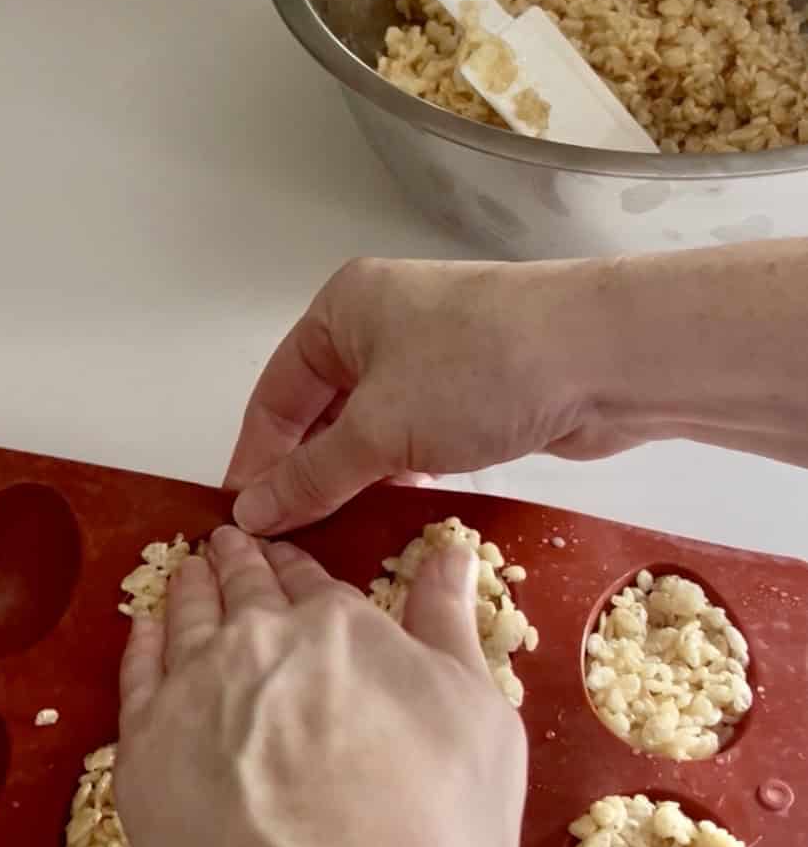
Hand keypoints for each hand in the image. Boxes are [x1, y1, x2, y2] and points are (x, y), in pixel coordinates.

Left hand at [114, 525, 526, 846]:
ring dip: (188, 591)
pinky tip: (143, 634)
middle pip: (244, 590)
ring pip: (186, 620)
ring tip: (186, 575)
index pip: (312, 584)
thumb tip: (450, 553)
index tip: (285, 557)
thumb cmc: (432, 826)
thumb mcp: (478, 713)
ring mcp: (195, 688)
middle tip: (226, 544)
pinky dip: (140, 645)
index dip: (297, 569)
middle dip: (237, 564)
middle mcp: (260, 640)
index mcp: (341, 628)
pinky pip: (136, 676)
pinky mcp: (145, 745)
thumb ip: (449, 624)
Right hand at [225, 256, 617, 533]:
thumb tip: (251, 513)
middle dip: (305, 471)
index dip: (256, 456)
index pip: (276, 391)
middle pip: (321, 409)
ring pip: (370, 427)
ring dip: (353, 477)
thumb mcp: (380, 429)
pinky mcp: (474, 389)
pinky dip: (399, 472)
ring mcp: (431, 355)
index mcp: (343, 308)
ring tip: (332, 535)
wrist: (604, 356)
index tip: (243, 518)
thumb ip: (312, 476)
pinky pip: (415, 436)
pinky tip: (393, 512)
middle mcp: (381, 323)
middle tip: (287, 537)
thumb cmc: (477, 372)